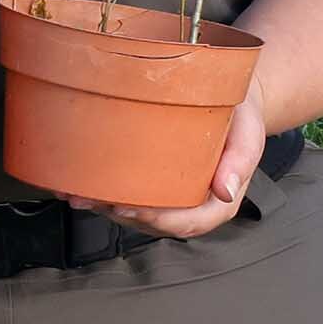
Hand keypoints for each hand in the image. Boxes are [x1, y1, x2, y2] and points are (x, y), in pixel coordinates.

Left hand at [70, 76, 266, 241]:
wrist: (232, 100)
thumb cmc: (240, 117)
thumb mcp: (248, 132)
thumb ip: (241, 160)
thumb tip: (226, 191)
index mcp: (217, 202)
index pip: (186, 223)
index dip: (156, 220)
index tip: (128, 207)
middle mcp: (190, 205)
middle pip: (152, 222)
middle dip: (118, 214)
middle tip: (90, 198)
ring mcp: (169, 197)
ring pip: (133, 212)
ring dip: (102, 206)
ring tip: (74, 191)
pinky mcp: (152, 183)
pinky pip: (126, 194)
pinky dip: (101, 191)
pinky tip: (77, 182)